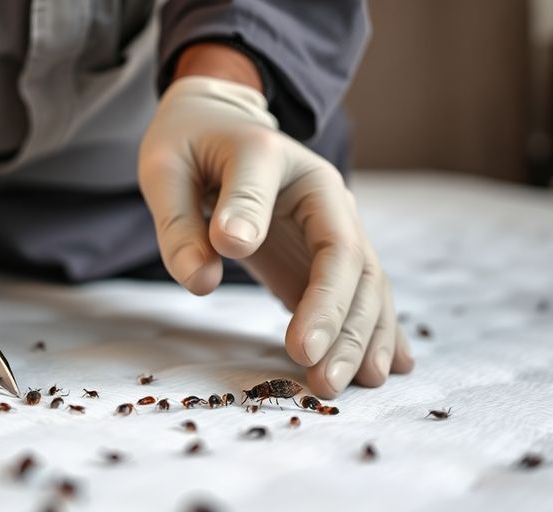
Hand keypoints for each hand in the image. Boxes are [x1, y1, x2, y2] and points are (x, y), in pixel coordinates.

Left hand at [138, 76, 413, 397]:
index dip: (306, 280)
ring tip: (349, 386)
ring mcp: (329, 223)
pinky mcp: (320, 255)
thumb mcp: (164, 168)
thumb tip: (204, 281)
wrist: (213, 124)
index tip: (282, 327)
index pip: (305, 218)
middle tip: (321, 379)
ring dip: (361, 337)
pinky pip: (356, 292)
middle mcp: (322, 192)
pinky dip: (372, 330)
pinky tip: (388, 368)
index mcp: (278, 162)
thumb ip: (180, 223)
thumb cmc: (185, 144)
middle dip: (341, 324)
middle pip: (350, 261)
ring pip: (364, 283)